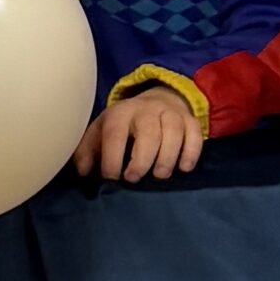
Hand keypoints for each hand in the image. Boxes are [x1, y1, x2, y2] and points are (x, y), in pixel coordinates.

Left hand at [75, 91, 205, 183]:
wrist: (153, 101)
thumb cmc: (122, 126)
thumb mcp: (99, 133)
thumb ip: (87, 152)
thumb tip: (84, 173)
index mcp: (119, 113)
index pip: (115, 134)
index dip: (112, 159)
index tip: (112, 178)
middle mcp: (146, 109)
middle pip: (148, 133)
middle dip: (141, 160)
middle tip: (134, 178)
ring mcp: (170, 113)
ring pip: (173, 132)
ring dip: (167, 158)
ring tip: (159, 176)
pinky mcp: (189, 120)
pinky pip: (195, 134)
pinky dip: (191, 152)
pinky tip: (184, 168)